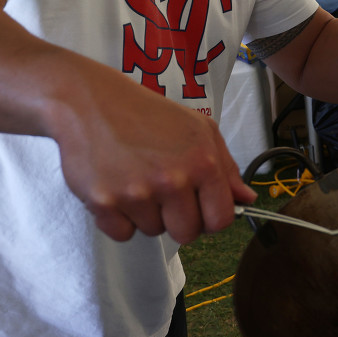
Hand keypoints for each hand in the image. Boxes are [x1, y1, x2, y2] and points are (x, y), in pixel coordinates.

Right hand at [50, 80, 255, 244]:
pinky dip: (119, 220)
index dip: (210, 219)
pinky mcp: (103, 202)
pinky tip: (117, 190)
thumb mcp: (200, 130)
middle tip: (164, 194)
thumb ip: (226, 168)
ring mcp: (137, 193)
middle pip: (187, 234)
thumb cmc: (149, 115)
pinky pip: (121, 234)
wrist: (90, 102)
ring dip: (147, 215)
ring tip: (137, 181)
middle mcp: (172, 180)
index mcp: (202, 163)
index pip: (220, 220)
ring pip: (153, 232)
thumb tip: (247, 200)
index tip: (199, 209)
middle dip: (178, 220)